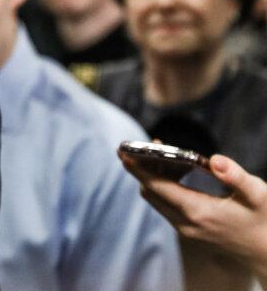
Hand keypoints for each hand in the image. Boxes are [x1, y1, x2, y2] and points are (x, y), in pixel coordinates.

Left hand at [120, 151, 266, 280]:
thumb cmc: (264, 220)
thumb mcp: (258, 195)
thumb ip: (236, 176)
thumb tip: (215, 160)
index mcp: (198, 212)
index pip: (156, 187)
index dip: (137, 169)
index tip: (123, 152)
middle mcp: (186, 223)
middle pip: (150, 192)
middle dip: (142, 168)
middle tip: (145, 145)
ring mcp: (186, 229)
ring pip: (156, 200)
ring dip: (152, 177)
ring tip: (160, 153)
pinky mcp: (189, 231)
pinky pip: (166, 206)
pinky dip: (162, 188)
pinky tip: (174, 171)